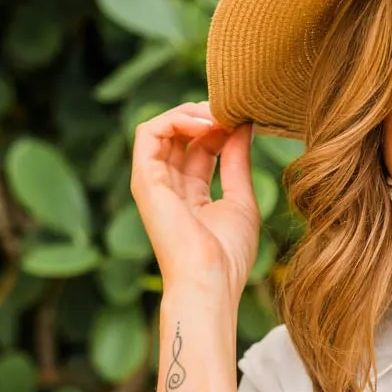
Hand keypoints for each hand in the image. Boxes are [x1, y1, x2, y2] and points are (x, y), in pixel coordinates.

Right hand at [129, 100, 259, 311]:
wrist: (210, 280)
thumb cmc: (228, 255)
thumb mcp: (241, 199)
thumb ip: (238, 161)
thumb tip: (243, 126)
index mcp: (192, 195)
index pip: (201, 147)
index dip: (222, 128)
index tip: (246, 122)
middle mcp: (169, 187)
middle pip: (181, 134)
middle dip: (207, 116)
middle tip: (233, 111)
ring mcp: (153, 182)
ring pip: (162, 127)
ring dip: (192, 113)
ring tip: (219, 115)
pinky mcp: (144, 179)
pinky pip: (149, 131)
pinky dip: (176, 119)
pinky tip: (206, 124)